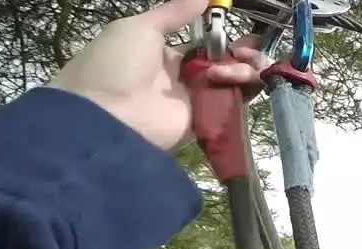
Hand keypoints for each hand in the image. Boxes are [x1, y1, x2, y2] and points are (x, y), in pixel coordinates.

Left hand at [47, 0, 269, 151]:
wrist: (107, 115)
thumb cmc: (117, 63)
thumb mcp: (141, 27)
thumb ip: (174, 12)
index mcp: (161, 52)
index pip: (200, 44)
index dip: (221, 36)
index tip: (242, 30)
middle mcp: (178, 77)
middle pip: (219, 64)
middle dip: (240, 54)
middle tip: (253, 49)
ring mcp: (190, 101)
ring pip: (227, 83)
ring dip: (243, 70)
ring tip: (251, 62)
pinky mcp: (200, 123)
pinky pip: (227, 106)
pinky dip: (243, 92)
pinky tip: (250, 78)